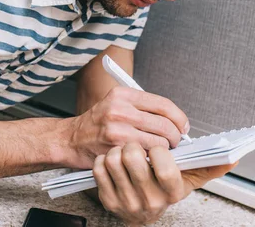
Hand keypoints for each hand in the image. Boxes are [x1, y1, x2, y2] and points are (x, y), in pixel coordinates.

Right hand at [66, 87, 188, 167]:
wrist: (71, 139)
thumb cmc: (97, 123)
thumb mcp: (117, 104)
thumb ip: (143, 108)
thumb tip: (176, 120)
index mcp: (123, 94)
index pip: (164, 104)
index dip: (179, 118)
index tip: (183, 127)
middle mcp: (120, 108)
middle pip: (165, 124)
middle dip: (176, 137)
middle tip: (175, 143)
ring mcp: (117, 128)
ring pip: (159, 142)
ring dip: (166, 150)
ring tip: (161, 152)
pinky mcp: (116, 148)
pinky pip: (146, 156)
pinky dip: (152, 159)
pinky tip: (149, 158)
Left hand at [92, 142, 237, 225]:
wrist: (138, 214)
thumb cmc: (163, 188)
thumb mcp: (187, 180)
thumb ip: (207, 167)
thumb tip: (233, 159)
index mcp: (172, 192)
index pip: (164, 167)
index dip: (159, 150)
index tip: (158, 145)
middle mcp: (149, 200)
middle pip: (133, 158)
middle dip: (134, 143)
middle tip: (137, 144)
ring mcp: (126, 202)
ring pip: (113, 160)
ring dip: (117, 149)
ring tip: (124, 152)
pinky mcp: (107, 200)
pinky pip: (99, 169)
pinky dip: (103, 160)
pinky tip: (112, 162)